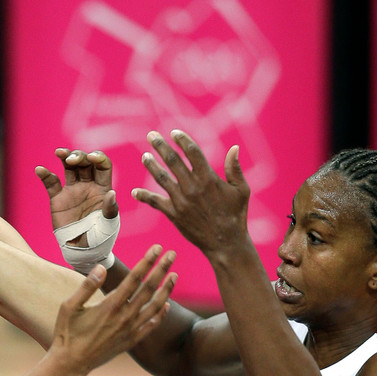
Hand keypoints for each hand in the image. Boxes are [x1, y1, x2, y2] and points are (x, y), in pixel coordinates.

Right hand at [36, 148, 118, 242]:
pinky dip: (45, 174)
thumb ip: (110, 209)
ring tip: (59, 153)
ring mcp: (72, 191)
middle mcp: (88, 186)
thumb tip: (111, 193)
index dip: (98, 158)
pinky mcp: (58, 199)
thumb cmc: (100, 239)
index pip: (103, 166)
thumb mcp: (108, 225)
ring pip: (68, 167)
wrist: (82, 252)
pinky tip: (40, 169)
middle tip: (72, 160)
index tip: (92, 158)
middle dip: (79, 156)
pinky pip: (50, 182)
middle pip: (84, 162)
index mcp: (102, 188)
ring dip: (65, 156)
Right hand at [50, 245, 176, 373]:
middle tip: (172, 254)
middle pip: (149, 289)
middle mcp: (124, 317)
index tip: (157, 248)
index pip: (134, 278)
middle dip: (162, 269)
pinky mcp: (130, 341)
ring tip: (175, 276)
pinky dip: (161, 314)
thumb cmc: (67, 333)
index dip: (147, 261)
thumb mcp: (69, 307)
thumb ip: (86, 286)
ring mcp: (129, 330)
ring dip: (167, 290)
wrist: (71, 364)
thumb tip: (101, 267)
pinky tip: (167, 305)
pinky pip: (151, 326)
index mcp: (109, 305)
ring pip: (155, 307)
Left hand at [133, 130, 250, 258]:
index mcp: (209, 178)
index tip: (174, 132)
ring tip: (144, 156)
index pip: (192, 152)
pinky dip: (144, 196)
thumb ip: (235, 169)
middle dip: (160, 146)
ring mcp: (181, 200)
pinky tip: (135, 192)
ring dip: (151, 165)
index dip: (182, 140)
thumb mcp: (241, 191)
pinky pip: (155, 202)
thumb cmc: (236, 215)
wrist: (225, 243)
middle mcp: (192, 187)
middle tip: (151, 135)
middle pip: (173, 160)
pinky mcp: (174, 214)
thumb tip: (234, 148)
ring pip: (161, 178)